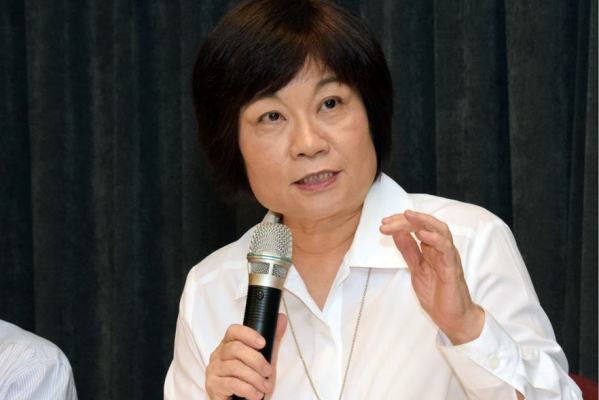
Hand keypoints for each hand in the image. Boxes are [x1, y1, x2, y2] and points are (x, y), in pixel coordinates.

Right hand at [206, 315, 286, 399]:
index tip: (263, 343)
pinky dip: (248, 390)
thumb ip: (272, 339)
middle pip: (235, 349)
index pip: (234, 331)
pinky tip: (256, 395)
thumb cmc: (250, 379)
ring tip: (265, 388)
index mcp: (229, 344)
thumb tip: (281, 318)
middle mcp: (218, 354)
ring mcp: (213, 370)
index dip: (248, 334)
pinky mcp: (212, 386)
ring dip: (255, 378)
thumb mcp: (264, 358)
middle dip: (256, 361)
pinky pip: (231, 384)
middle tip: (268, 372)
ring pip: (234, 367)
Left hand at [380, 210, 483, 343]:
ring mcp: (448, 257)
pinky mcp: (452, 268)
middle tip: (387, 221)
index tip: (384, 223)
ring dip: (422, 221)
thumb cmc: (437, 293)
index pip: (416, 227)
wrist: (452, 317)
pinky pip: (446, 249)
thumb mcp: (416, 268)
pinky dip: (435, 239)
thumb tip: (396, 233)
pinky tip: (422, 234)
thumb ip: (408, 251)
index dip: (400, 222)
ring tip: (407, 216)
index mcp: (431, 248)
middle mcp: (441, 248)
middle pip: (426, 224)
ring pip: (440, 230)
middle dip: (406, 219)